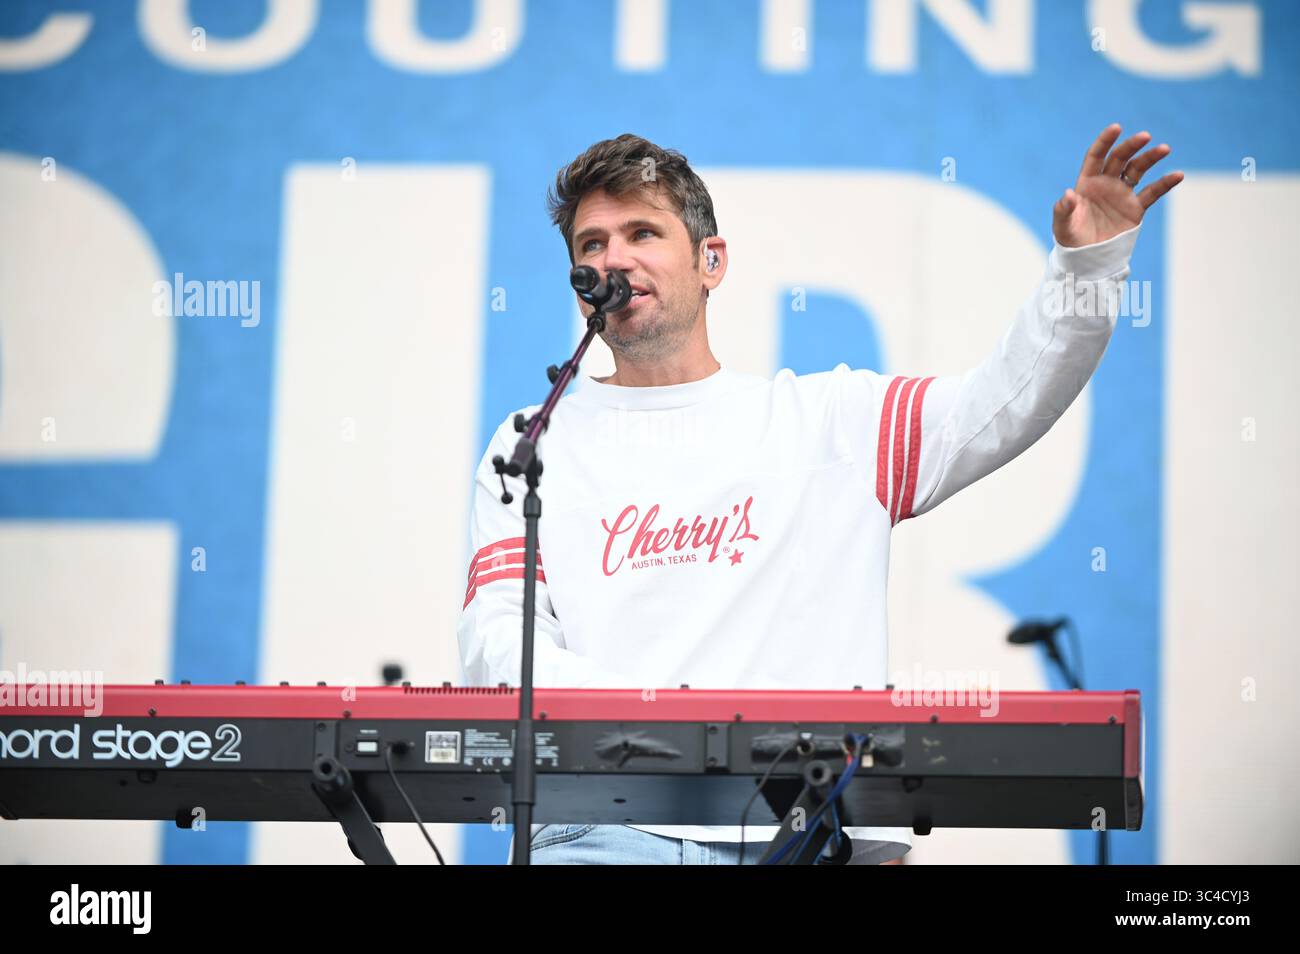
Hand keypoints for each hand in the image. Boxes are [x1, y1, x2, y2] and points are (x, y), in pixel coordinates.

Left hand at [1053, 123, 1183, 247]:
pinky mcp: (1135, 208)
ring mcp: (1122, 194)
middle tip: (1145, 136)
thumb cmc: (1071, 240)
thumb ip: (1063, 210)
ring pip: (1138, 170)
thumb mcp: (1062, 226)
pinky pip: (1152, 192)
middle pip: (1120, 158)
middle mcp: (1106, 183)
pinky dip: (1165, 184)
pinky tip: (1178, 175)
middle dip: (1131, 146)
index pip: (1096, 156)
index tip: (1116, 127)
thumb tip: (1067, 194)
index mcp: (1087, 183)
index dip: (1105, 141)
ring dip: (1151, 158)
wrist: (1087, 259)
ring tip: (1164, 149)